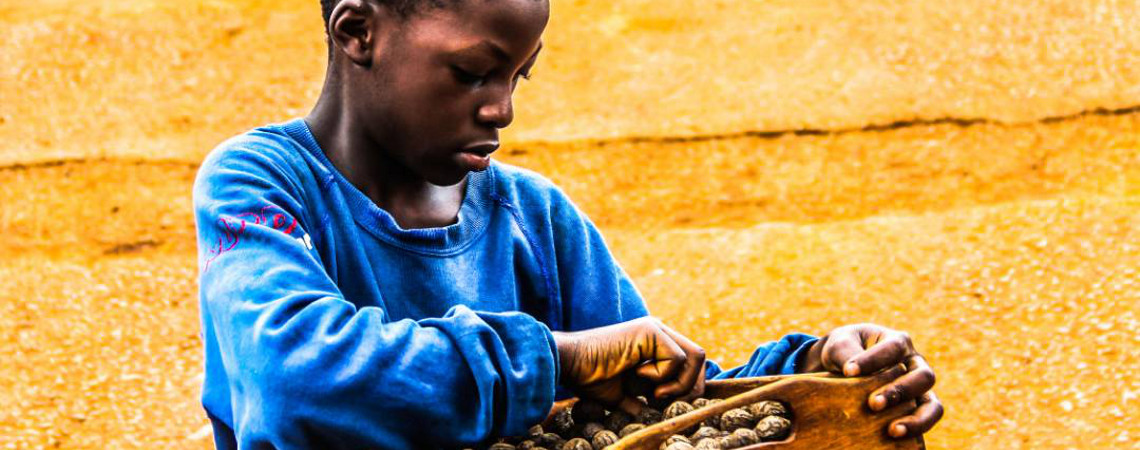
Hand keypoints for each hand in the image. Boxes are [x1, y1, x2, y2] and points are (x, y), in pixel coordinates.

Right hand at [552, 317, 705, 413]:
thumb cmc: (590, 378)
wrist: (569, 364)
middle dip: (691, 386)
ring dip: (679, 382)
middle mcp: (659, 332)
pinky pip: (677, 358)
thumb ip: (644, 403)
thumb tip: (660, 418)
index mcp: (655, 344)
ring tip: (654, 393)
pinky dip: (663, 376)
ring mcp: (655, 328)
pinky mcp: (650, 330)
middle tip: (664, 402)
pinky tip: (638, 376)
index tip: (665, 403)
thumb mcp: (624, 396)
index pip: (692, 363)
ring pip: (695, 357)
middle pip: (699, 358)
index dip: (688, 386)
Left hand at [799, 323, 943, 438]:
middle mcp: (915, 364)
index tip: (849, 371)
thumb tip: (852, 374)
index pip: (894, 349)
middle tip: (873, 404)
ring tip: (892, 430)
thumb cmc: (844, 351)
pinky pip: (926, 422)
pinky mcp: (916, 410)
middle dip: (899, 392)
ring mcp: (919, 389)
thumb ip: (845, 354)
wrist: (843, 367)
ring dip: (916, 419)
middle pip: (923, 377)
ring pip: (932, 405)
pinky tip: (895, 437)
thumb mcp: (839, 345)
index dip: (873, 360)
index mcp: (898, 342)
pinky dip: (915, 431)